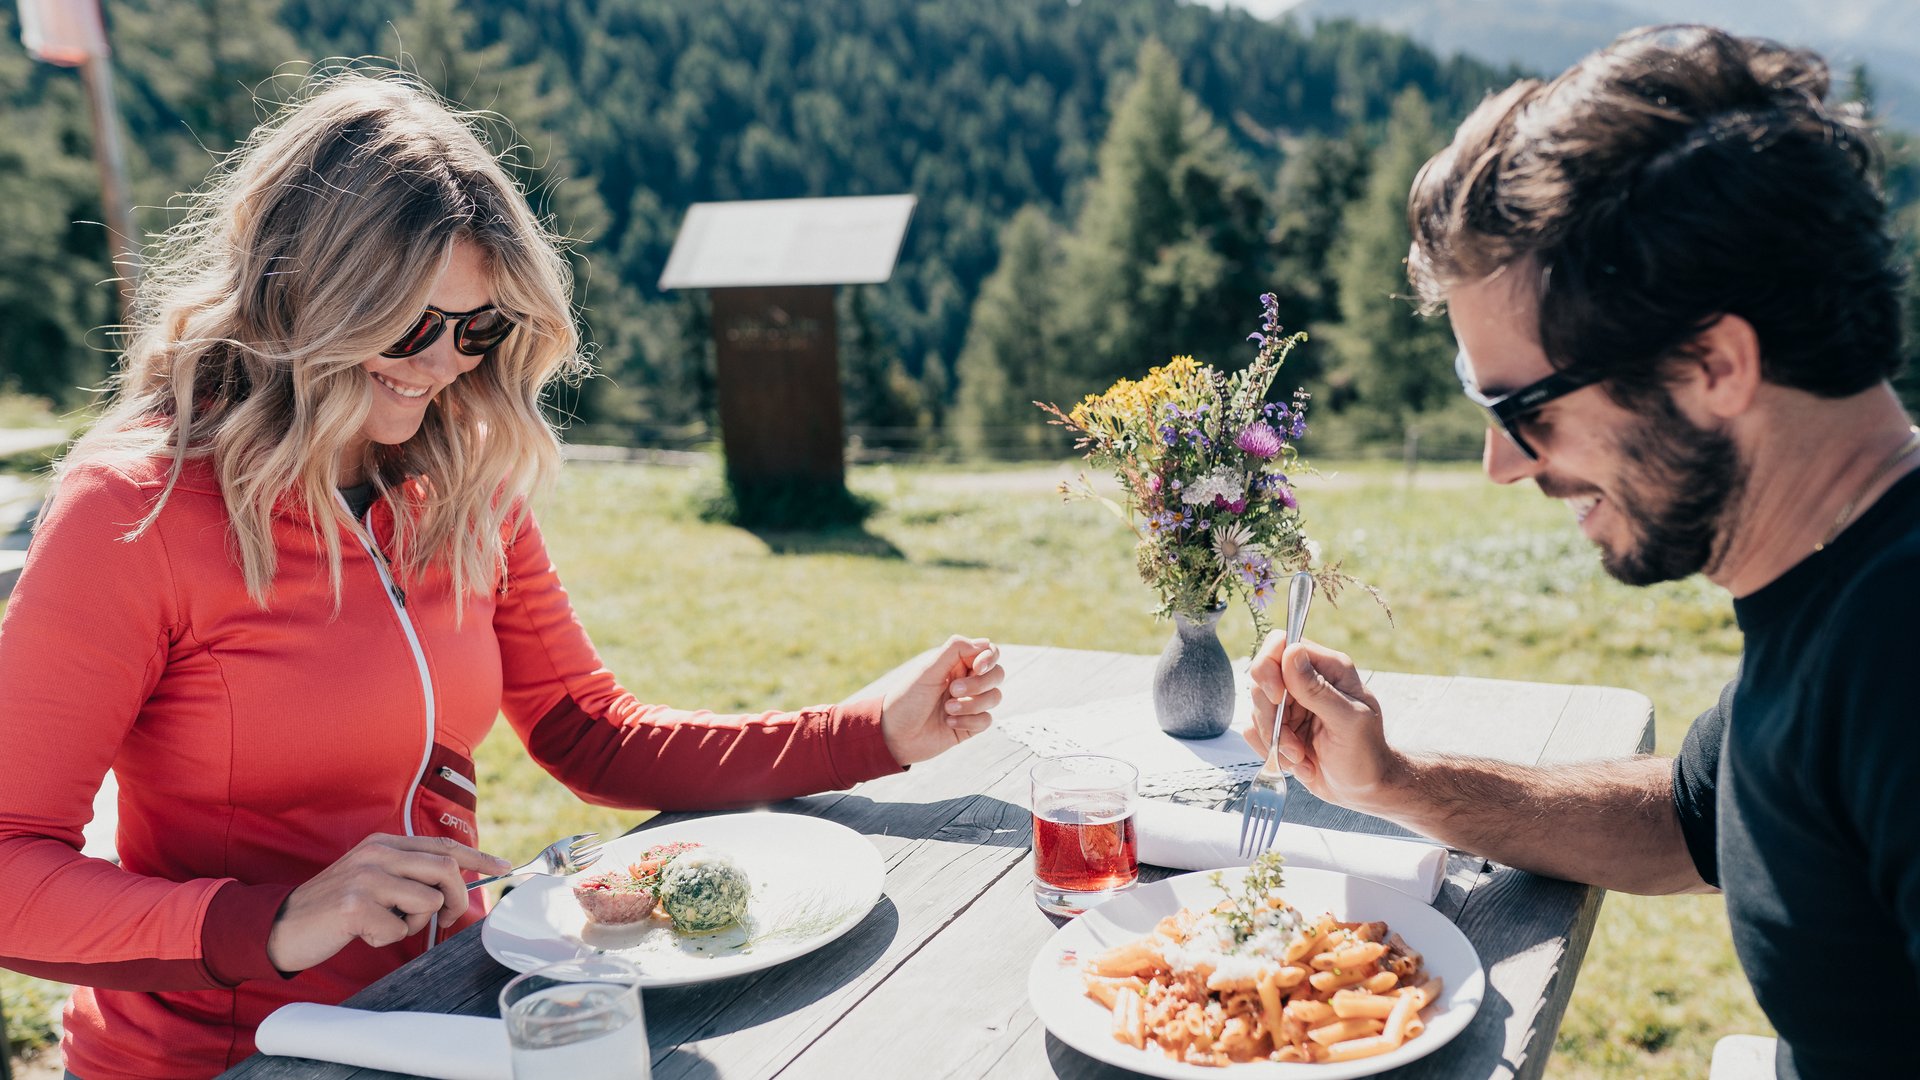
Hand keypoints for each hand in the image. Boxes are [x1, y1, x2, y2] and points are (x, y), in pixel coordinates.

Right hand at [266, 834, 511, 972]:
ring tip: (388, 924)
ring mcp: (366, 878)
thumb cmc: (336, 906)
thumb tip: (455, 885)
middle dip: (456, 899)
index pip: (442, 845)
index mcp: (384, 844)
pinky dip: (388, 938)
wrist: (283, 925)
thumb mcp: (373, 878)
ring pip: (428, 901)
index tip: (503, 867)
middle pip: (446, 869)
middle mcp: (377, 854)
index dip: (478, 858)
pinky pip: (399, 929)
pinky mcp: (355, 907)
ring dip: (417, 923)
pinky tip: (364, 933)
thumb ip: (408, 874)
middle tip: (445, 919)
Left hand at [881, 635, 1002, 765]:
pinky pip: (987, 720)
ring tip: (947, 709)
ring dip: (972, 704)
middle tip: (953, 690)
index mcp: (956, 664)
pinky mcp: (970, 725)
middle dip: (979, 683)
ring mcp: (970, 704)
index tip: (978, 667)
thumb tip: (985, 642)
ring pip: (995, 697)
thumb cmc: (906, 700)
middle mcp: (967, 681)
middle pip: (997, 674)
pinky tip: (949, 723)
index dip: (989, 658)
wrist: (894, 736)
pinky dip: (969, 721)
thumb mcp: (927, 671)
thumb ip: (954, 651)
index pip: (988, 652)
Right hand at [1244, 632, 1401, 814]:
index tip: (1277, 697)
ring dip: (1275, 740)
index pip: (1281, 644)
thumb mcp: (1348, 721)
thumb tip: (1290, 652)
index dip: (1270, 667)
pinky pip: (1254, 731)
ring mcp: (1291, 704)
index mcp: (1328, 668)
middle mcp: (1306, 681)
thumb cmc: (1366, 754)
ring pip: (1256, 709)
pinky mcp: (1280, 727)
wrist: (1363, 789)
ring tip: (1302, 758)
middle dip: (1272, 717)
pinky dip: (1272, 752)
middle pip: (1261, 679)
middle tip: (1295, 744)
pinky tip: (1299, 763)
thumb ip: (1317, 689)